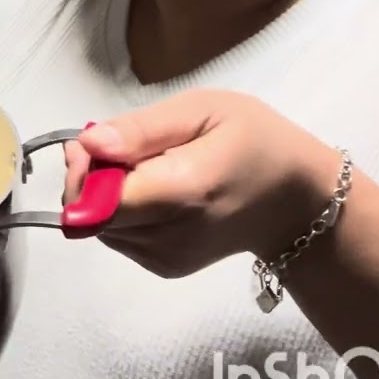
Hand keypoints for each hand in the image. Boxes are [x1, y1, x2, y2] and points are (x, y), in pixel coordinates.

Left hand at [62, 88, 344, 277]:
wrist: (296, 202)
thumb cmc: (255, 142)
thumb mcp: (204, 110)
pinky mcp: (164, 267)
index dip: (82, 172)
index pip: (98, 201)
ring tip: (146, 167)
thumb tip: (88, 144)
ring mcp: (165, 259)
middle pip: (91, 215)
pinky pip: (117, 235)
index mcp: (183, 193)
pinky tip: (153, 191)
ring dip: (104, 194)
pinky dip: (121, 211)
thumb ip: (141, 129)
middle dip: (88, 178)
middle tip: (116, 146)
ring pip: (98, 225)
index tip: (93, 144)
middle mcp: (169, 236)